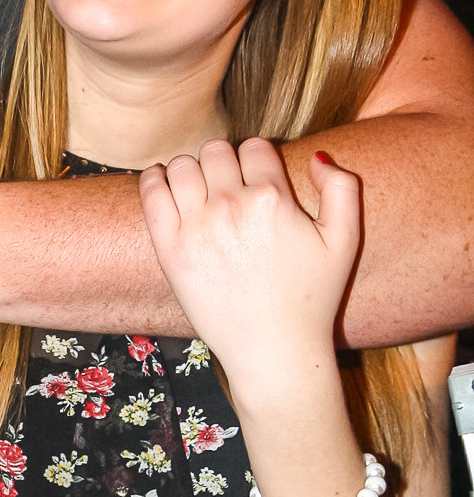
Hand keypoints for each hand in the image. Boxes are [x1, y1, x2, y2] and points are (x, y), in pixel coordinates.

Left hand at [139, 139, 359, 390]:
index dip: (256, 156)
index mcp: (273, 198)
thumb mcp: (344, 241)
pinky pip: (151, 192)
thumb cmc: (312, 298)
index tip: (254, 175)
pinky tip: (161, 183)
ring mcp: (197, 226)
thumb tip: (315, 154)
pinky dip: (153, 179)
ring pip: (181, 165)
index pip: (255, 146)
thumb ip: (342, 188)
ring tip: (196, 187)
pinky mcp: (170, 248)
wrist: (274, 350)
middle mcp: (232, 206)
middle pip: (215, 150)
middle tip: (226, 183)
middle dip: (223, 160)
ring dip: (190, 169)